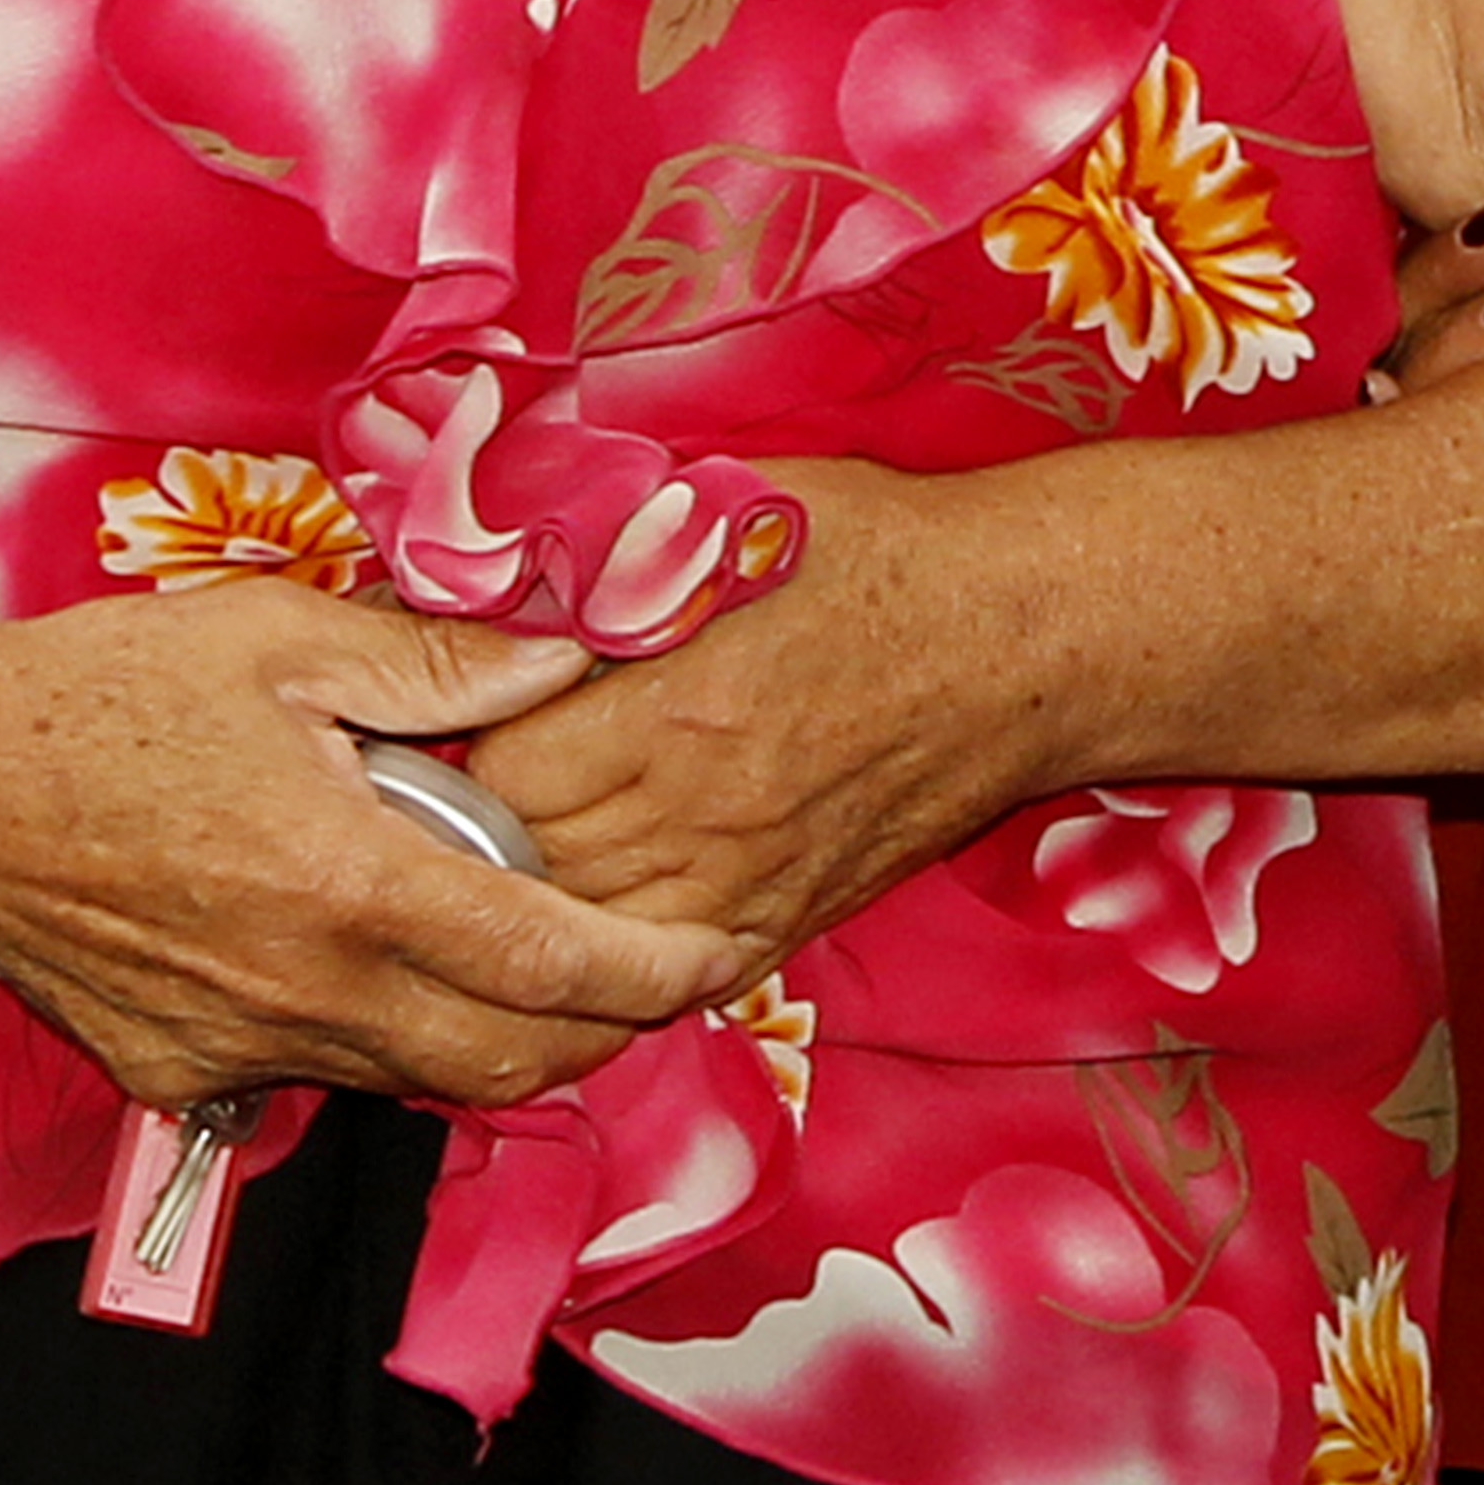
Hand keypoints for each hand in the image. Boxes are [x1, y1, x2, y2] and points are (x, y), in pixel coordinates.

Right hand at [0, 578, 752, 1113]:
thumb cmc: (101, 692)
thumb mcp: (282, 639)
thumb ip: (439, 662)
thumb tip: (574, 649)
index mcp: (352, 885)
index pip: (549, 968)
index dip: (654, 973)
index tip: (721, 954)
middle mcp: (305, 992)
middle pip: (504, 1063)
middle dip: (604, 1035)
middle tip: (657, 975)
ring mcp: (235, 1046)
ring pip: (412, 1081)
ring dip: (494, 1040)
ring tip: (543, 966)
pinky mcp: (175, 1070)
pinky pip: (312, 1075)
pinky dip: (377, 1038)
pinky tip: (384, 964)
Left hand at [451, 458, 1099, 981]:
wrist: (1032, 638)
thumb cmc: (890, 553)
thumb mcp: (745, 506)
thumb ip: (622, 537)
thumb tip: (508, 540)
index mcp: (679, 709)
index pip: (499, 774)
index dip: (457, 745)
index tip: (451, 714)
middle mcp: (705, 818)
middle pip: (526, 869)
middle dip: (477, 829)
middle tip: (454, 784)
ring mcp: (749, 885)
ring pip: (584, 940)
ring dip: (538, 895)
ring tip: (510, 845)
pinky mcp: (791, 924)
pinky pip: (670, 978)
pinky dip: (618, 954)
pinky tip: (591, 913)